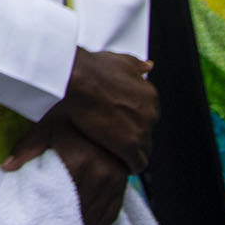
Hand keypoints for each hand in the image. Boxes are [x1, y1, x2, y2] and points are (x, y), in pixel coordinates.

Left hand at [6, 119, 128, 224]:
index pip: (60, 195)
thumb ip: (27, 148)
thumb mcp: (47, 128)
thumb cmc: (74, 120)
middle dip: (63, 219)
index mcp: (78, 160)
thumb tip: (6, 167)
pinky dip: (97, 223)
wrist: (110, 113)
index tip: (37, 217)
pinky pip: (110, 215)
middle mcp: (99, 174)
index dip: (48, 209)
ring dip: (79, 224)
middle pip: (78, 209)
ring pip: (94, 216)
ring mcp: (113, 183)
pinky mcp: (122, 187)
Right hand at [55, 47, 156, 172]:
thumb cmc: (90, 68)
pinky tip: (117, 162)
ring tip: (112, 151)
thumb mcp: (119, 60)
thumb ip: (137, 65)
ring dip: (130, 150)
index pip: (147, 115)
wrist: (74, 78)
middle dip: (132, 135)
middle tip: (113, 136)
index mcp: (148, 94)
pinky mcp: (129, 145)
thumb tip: (149, 65)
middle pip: (146, 132)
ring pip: (142, 148)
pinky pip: (137, 163)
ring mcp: (142, 129)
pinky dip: (128, 164)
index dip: (133, 121)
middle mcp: (150, 112)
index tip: (121, 123)